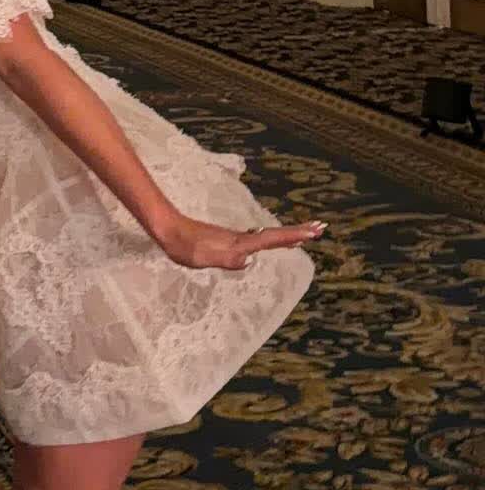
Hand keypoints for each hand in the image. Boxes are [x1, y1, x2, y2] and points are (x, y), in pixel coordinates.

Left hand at [155, 214, 326, 270]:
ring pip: (266, 235)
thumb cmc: (183, 246)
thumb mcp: (201, 257)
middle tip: (321, 228)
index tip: (313, 232)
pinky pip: (255, 238)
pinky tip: (269, 241)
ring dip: (286, 235)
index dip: (291, 237)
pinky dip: (270, 238)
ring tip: (304, 234)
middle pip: (273, 235)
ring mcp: (233, 238)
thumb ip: (225, 259)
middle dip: (297, 233)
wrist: (168, 229)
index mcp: (237, 243)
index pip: (269, 240)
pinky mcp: (226, 239)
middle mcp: (239, 238)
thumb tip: (249, 261)